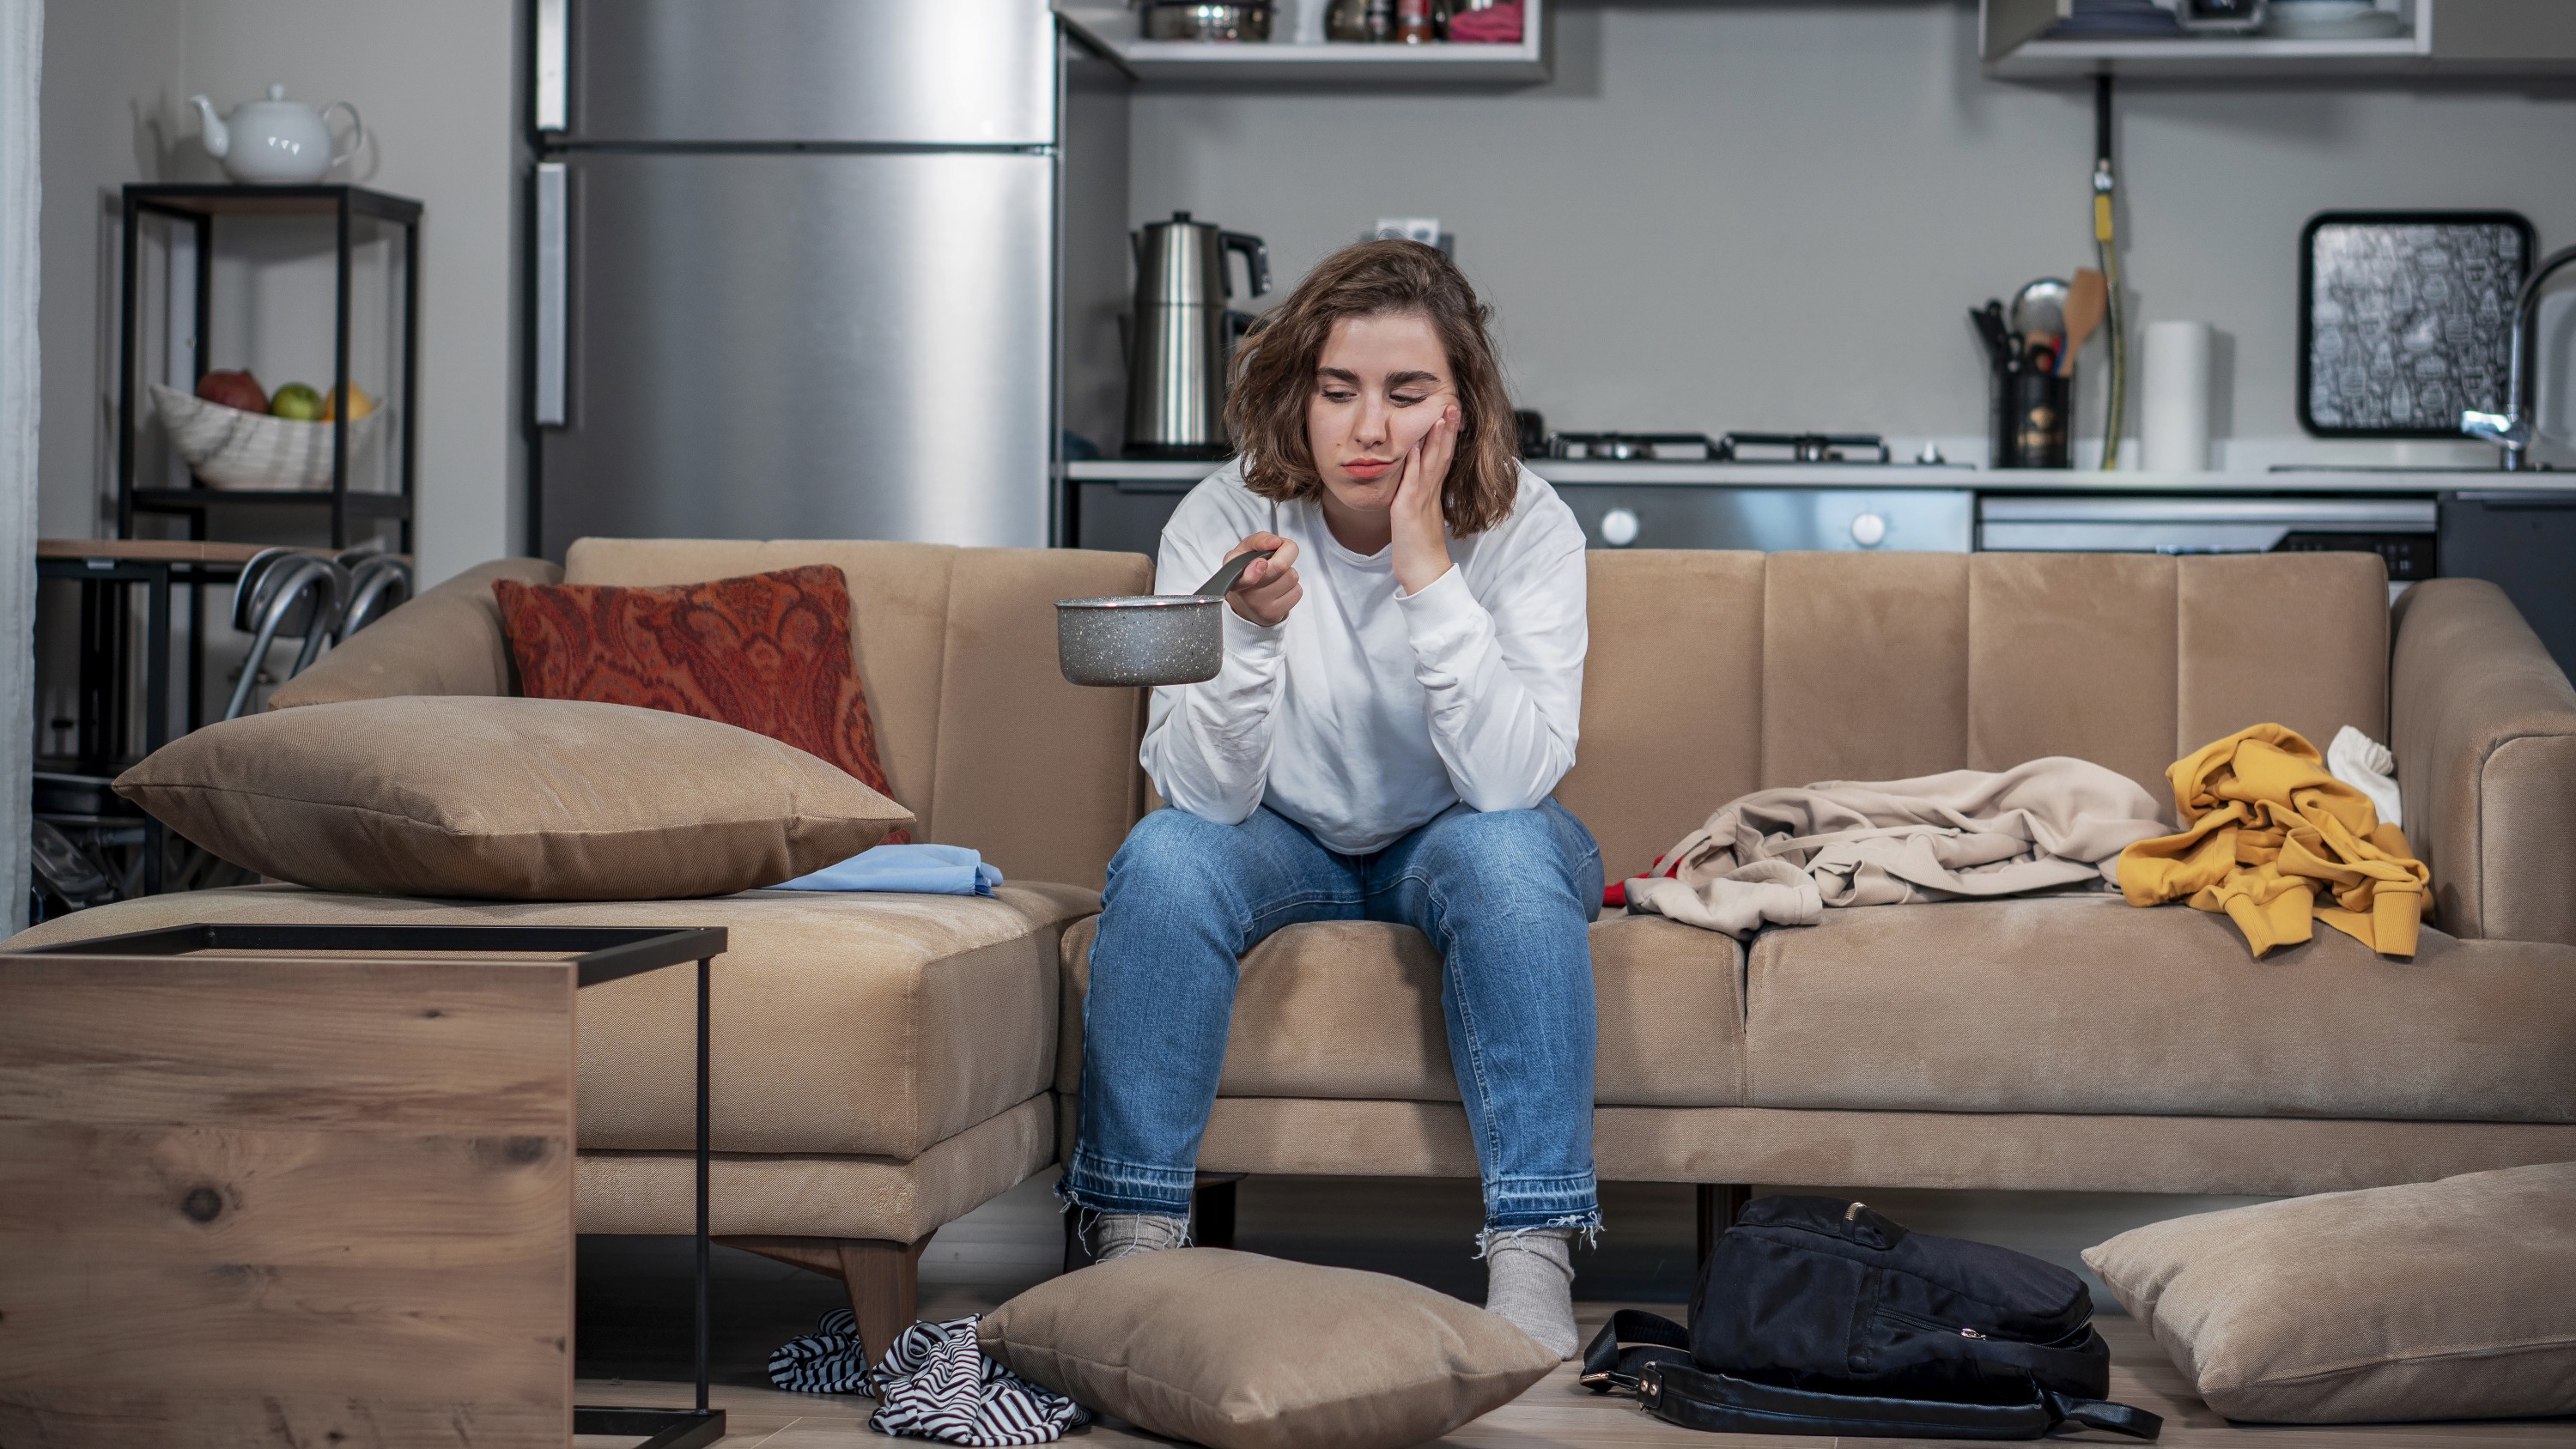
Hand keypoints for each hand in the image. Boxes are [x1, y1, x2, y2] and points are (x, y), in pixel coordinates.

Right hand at [1224, 532, 1301, 626]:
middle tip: (1277, 556)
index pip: (1244, 575)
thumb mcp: (1246, 550)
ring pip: (1292, 577)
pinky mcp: (1273, 616)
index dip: (1255, 570)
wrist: (1245, 604)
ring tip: (1275, 577)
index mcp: (1233, 573)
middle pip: (1280, 567)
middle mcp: (1244, 592)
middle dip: (1285, 555)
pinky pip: (1297, 592)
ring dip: (1288, 573)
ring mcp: (1259, 607)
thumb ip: (1260, 540)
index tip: (1262, 563)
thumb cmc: (1247, 571)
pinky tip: (1279, 589)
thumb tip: (1276, 542)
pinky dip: (1292, 587)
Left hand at [1390, 401, 1458, 595]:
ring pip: (1432, 463)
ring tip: (1441, 416)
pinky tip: (1414, 447)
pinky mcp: (1408, 510)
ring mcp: (1421, 500)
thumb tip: (1417, 483)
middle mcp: (1430, 493)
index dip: (1447, 436)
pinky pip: (1412, 482)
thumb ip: (1420, 498)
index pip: (1442, 458)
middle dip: (1447, 428)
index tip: (1449, 414)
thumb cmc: (1419, 550)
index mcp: (1432, 494)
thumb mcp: (1420, 517)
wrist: (1424, 574)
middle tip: (1452, 404)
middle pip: (1442, 454)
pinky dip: (1414, 463)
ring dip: (1437, 439)